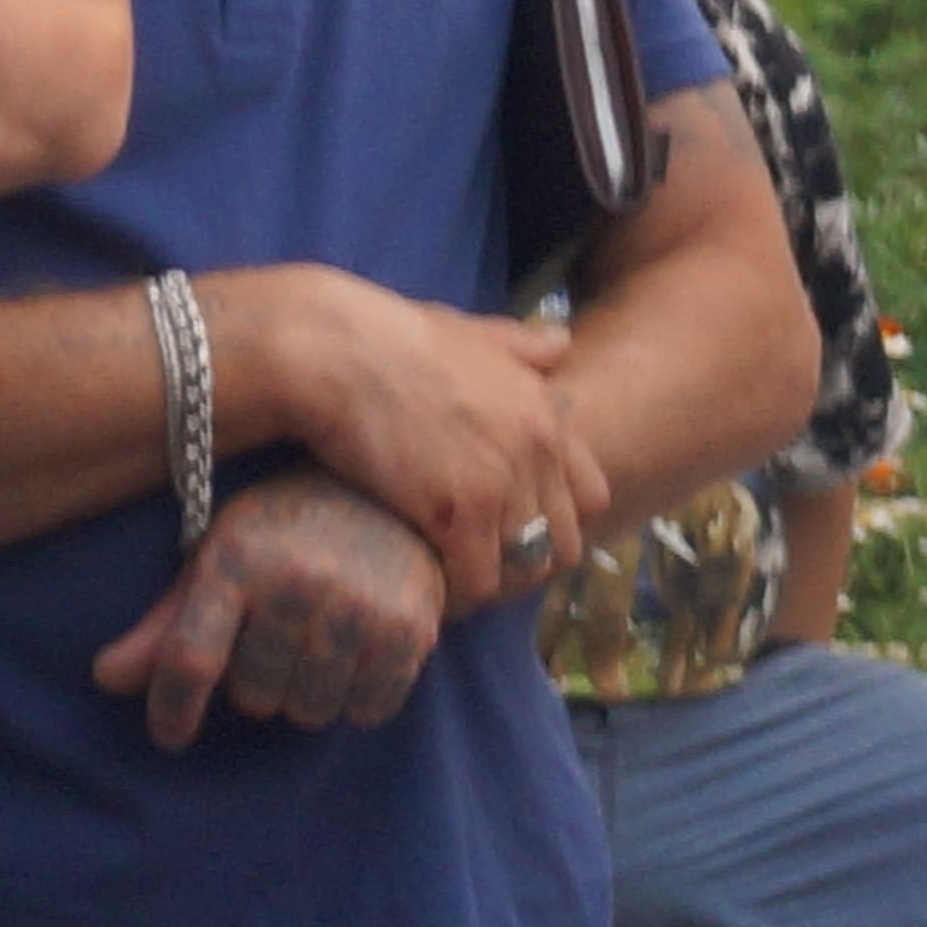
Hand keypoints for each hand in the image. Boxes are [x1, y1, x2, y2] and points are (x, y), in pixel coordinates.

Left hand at [91, 468, 446, 750]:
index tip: (170, 736)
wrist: (393, 493)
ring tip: (319, 647)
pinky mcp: (410, 629)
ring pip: (309, 711)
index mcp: (238, 560)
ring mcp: (357, 607)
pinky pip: (366, 711)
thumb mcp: (222, 560)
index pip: (190, 661)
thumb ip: (167, 626)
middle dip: (257, 683)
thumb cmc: (288, 531)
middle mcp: (298, 581)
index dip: (172, 709)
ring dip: (306, 696)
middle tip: (278, 641)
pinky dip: (358, 699)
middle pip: (253, 698)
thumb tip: (105, 679)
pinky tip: (359, 655)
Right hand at [209, 266, 605, 606]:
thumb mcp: (471, 332)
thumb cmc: (390, 337)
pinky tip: (429, 586)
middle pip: (562, 543)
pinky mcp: (461, 512)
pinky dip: (455, 593)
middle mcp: (538, 448)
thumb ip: (520, 344)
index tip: (514, 531)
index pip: (590, 496)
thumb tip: (560, 342)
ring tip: (452, 579)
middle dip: (525, 561)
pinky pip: (478, 582)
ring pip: (523, 570)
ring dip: (489, 581)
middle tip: (479, 563)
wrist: (336, 351)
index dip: (554, 521)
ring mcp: (503, 482)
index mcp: (546, 410)